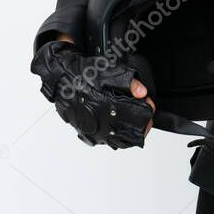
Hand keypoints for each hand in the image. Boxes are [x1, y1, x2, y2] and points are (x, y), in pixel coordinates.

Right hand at [30, 39, 156, 148]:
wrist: (63, 79)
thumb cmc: (85, 75)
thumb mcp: (111, 72)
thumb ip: (130, 82)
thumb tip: (142, 92)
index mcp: (111, 108)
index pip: (140, 119)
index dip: (148, 112)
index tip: (150, 105)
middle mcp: (102, 124)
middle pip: (133, 134)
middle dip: (143, 125)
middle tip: (146, 117)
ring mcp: (95, 131)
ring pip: (121, 142)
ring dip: (131, 134)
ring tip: (136, 124)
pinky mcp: (88, 134)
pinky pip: (107, 142)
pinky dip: (117, 138)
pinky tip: (120, 129)